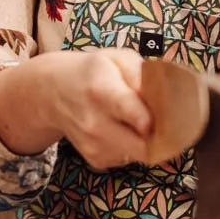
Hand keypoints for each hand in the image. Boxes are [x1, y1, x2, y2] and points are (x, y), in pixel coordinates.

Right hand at [47, 48, 152, 170]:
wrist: (52, 92)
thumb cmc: (92, 72)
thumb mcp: (117, 58)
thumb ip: (141, 73)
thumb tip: (162, 94)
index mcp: (102, 90)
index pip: (131, 112)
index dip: (151, 120)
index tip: (164, 119)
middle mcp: (95, 122)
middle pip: (142, 145)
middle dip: (161, 136)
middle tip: (167, 122)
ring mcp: (93, 145)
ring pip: (139, 154)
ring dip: (147, 141)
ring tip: (138, 122)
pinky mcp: (95, 160)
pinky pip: (128, 159)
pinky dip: (133, 147)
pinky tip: (123, 130)